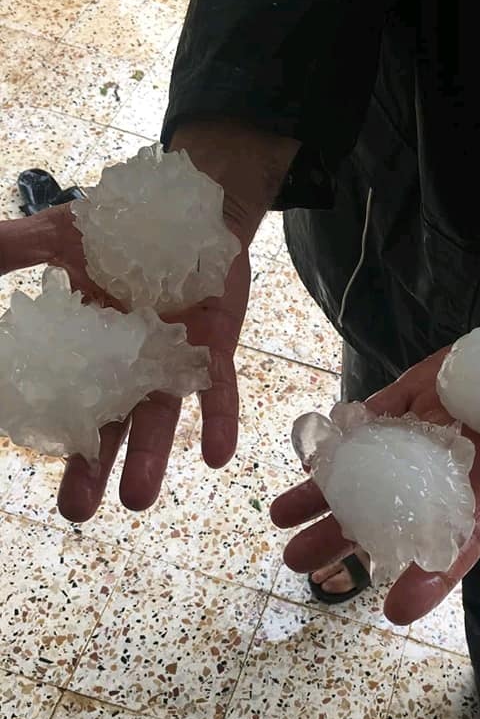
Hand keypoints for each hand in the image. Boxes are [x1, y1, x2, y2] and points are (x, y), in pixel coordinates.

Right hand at [0, 204, 249, 520]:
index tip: (45, 483)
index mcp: (91, 346)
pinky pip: (218, 387)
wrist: (191, 205)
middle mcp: (131, 362)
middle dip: (97, 468)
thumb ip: (12, 252)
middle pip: (113, 423)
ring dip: (153, 457)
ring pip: (162, 415)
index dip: (61, 443)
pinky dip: (219, 421)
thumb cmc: (121, 225)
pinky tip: (216, 457)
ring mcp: (175, 356)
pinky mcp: (215, 345)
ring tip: (137, 499)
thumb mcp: (59, 235)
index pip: (72, 402)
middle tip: (78, 513)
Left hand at [270, 327, 479, 623]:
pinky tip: (308, 457)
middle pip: (390, 515)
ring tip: (278, 516)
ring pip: (369, 470)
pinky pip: (373, 420)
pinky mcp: (415, 398)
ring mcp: (427, 435)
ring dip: (326, 494)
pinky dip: (342, 436)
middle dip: (345, 539)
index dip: (429, 576)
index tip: (395, 609)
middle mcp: (449, 473)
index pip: (458, 545)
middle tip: (297, 563)